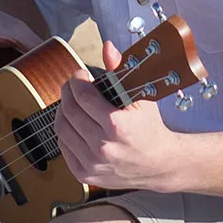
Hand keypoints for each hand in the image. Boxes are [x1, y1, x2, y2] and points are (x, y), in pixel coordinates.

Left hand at [54, 42, 186, 193]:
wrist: (161, 164)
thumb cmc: (150, 128)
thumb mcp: (141, 98)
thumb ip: (121, 72)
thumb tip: (107, 47)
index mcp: (117, 126)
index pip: (83, 96)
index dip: (77, 81)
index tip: (80, 75)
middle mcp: (102, 146)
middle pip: (69, 110)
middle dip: (67, 92)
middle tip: (73, 86)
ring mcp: (92, 163)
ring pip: (61, 128)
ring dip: (63, 110)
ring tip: (72, 103)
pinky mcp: (85, 174)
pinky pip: (63, 146)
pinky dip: (65, 131)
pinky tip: (75, 124)